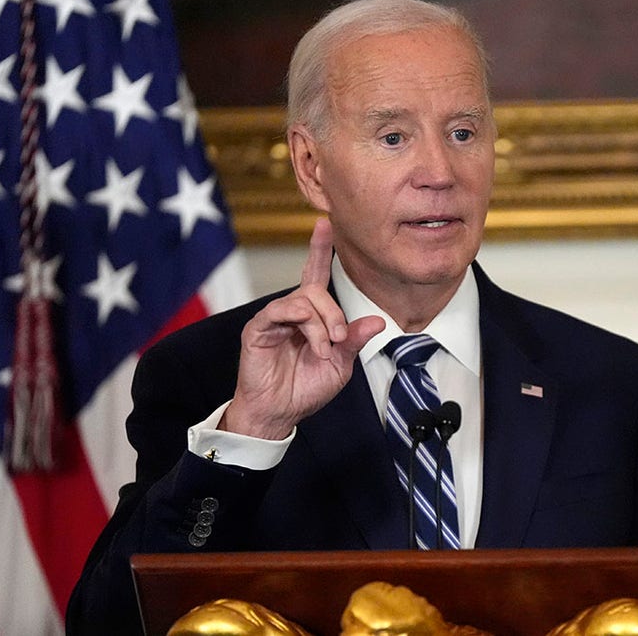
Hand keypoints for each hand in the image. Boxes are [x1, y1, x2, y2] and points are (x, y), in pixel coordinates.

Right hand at [221, 218, 384, 438]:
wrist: (280, 413)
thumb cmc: (306, 388)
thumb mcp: (340, 365)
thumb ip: (354, 341)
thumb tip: (378, 321)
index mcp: (312, 317)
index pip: (316, 276)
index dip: (320, 250)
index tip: (324, 224)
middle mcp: (293, 312)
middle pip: (316, 289)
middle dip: (334, 311)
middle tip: (341, 338)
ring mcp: (274, 318)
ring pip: (302, 299)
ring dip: (322, 322)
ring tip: (326, 347)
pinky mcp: (258, 328)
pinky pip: (280, 310)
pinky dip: (304, 324)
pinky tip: (313, 342)